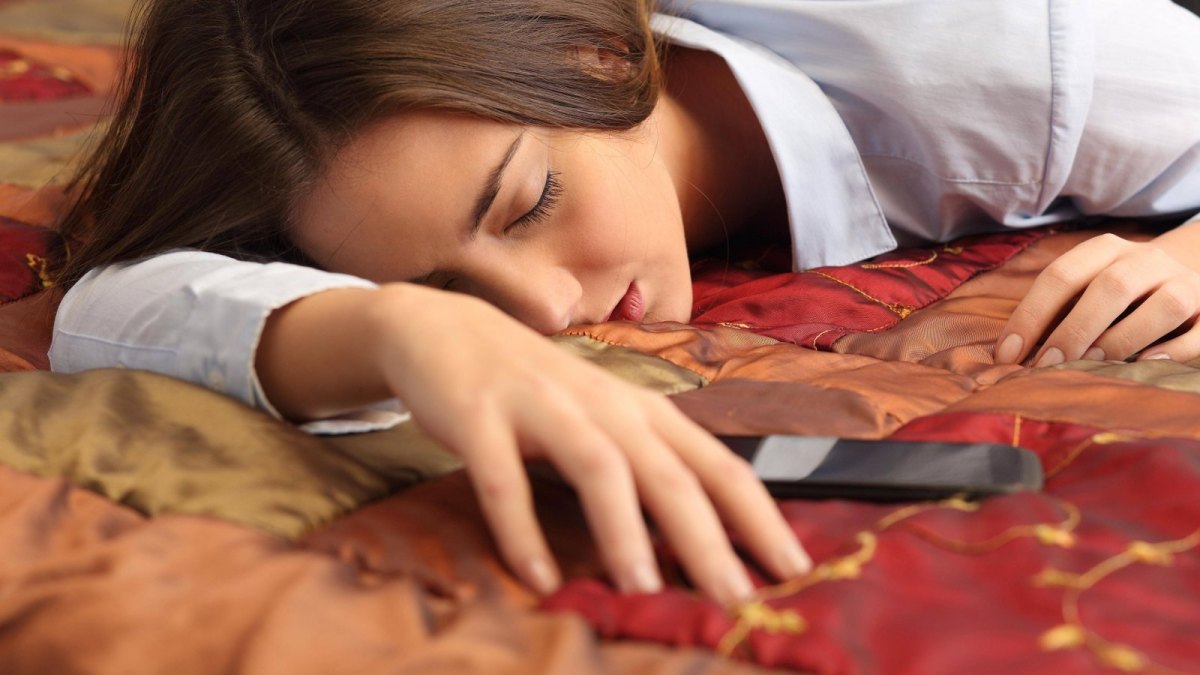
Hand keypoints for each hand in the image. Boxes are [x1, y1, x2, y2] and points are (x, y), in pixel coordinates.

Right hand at [364, 284, 810, 604]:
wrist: (444, 328)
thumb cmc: (536, 387)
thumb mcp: (602, 415)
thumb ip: (646, 461)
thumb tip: (704, 537)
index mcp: (640, 408)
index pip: (716, 463)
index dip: (759, 515)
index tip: (794, 567)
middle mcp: (601, 402)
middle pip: (666, 470)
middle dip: (705, 537)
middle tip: (733, 599)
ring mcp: (540, 404)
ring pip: (597, 467)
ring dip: (622, 531)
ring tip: (642, 592)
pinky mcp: (479, 416)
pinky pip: (503, 478)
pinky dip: (521, 530)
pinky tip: (537, 578)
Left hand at [995, 232, 1199, 366]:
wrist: (1191, 271)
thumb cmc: (1120, 291)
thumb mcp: (1087, 285)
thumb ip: (1056, 311)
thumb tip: (1009, 354)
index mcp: (1105, 250)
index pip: (1060, 275)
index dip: (1031, 315)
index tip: (1007, 354)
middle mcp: (1146, 259)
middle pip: (1110, 287)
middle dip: (1074, 328)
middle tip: (1046, 364)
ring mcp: (1185, 282)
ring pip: (1163, 306)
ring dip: (1124, 337)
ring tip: (1092, 364)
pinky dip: (1177, 350)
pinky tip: (1149, 363)